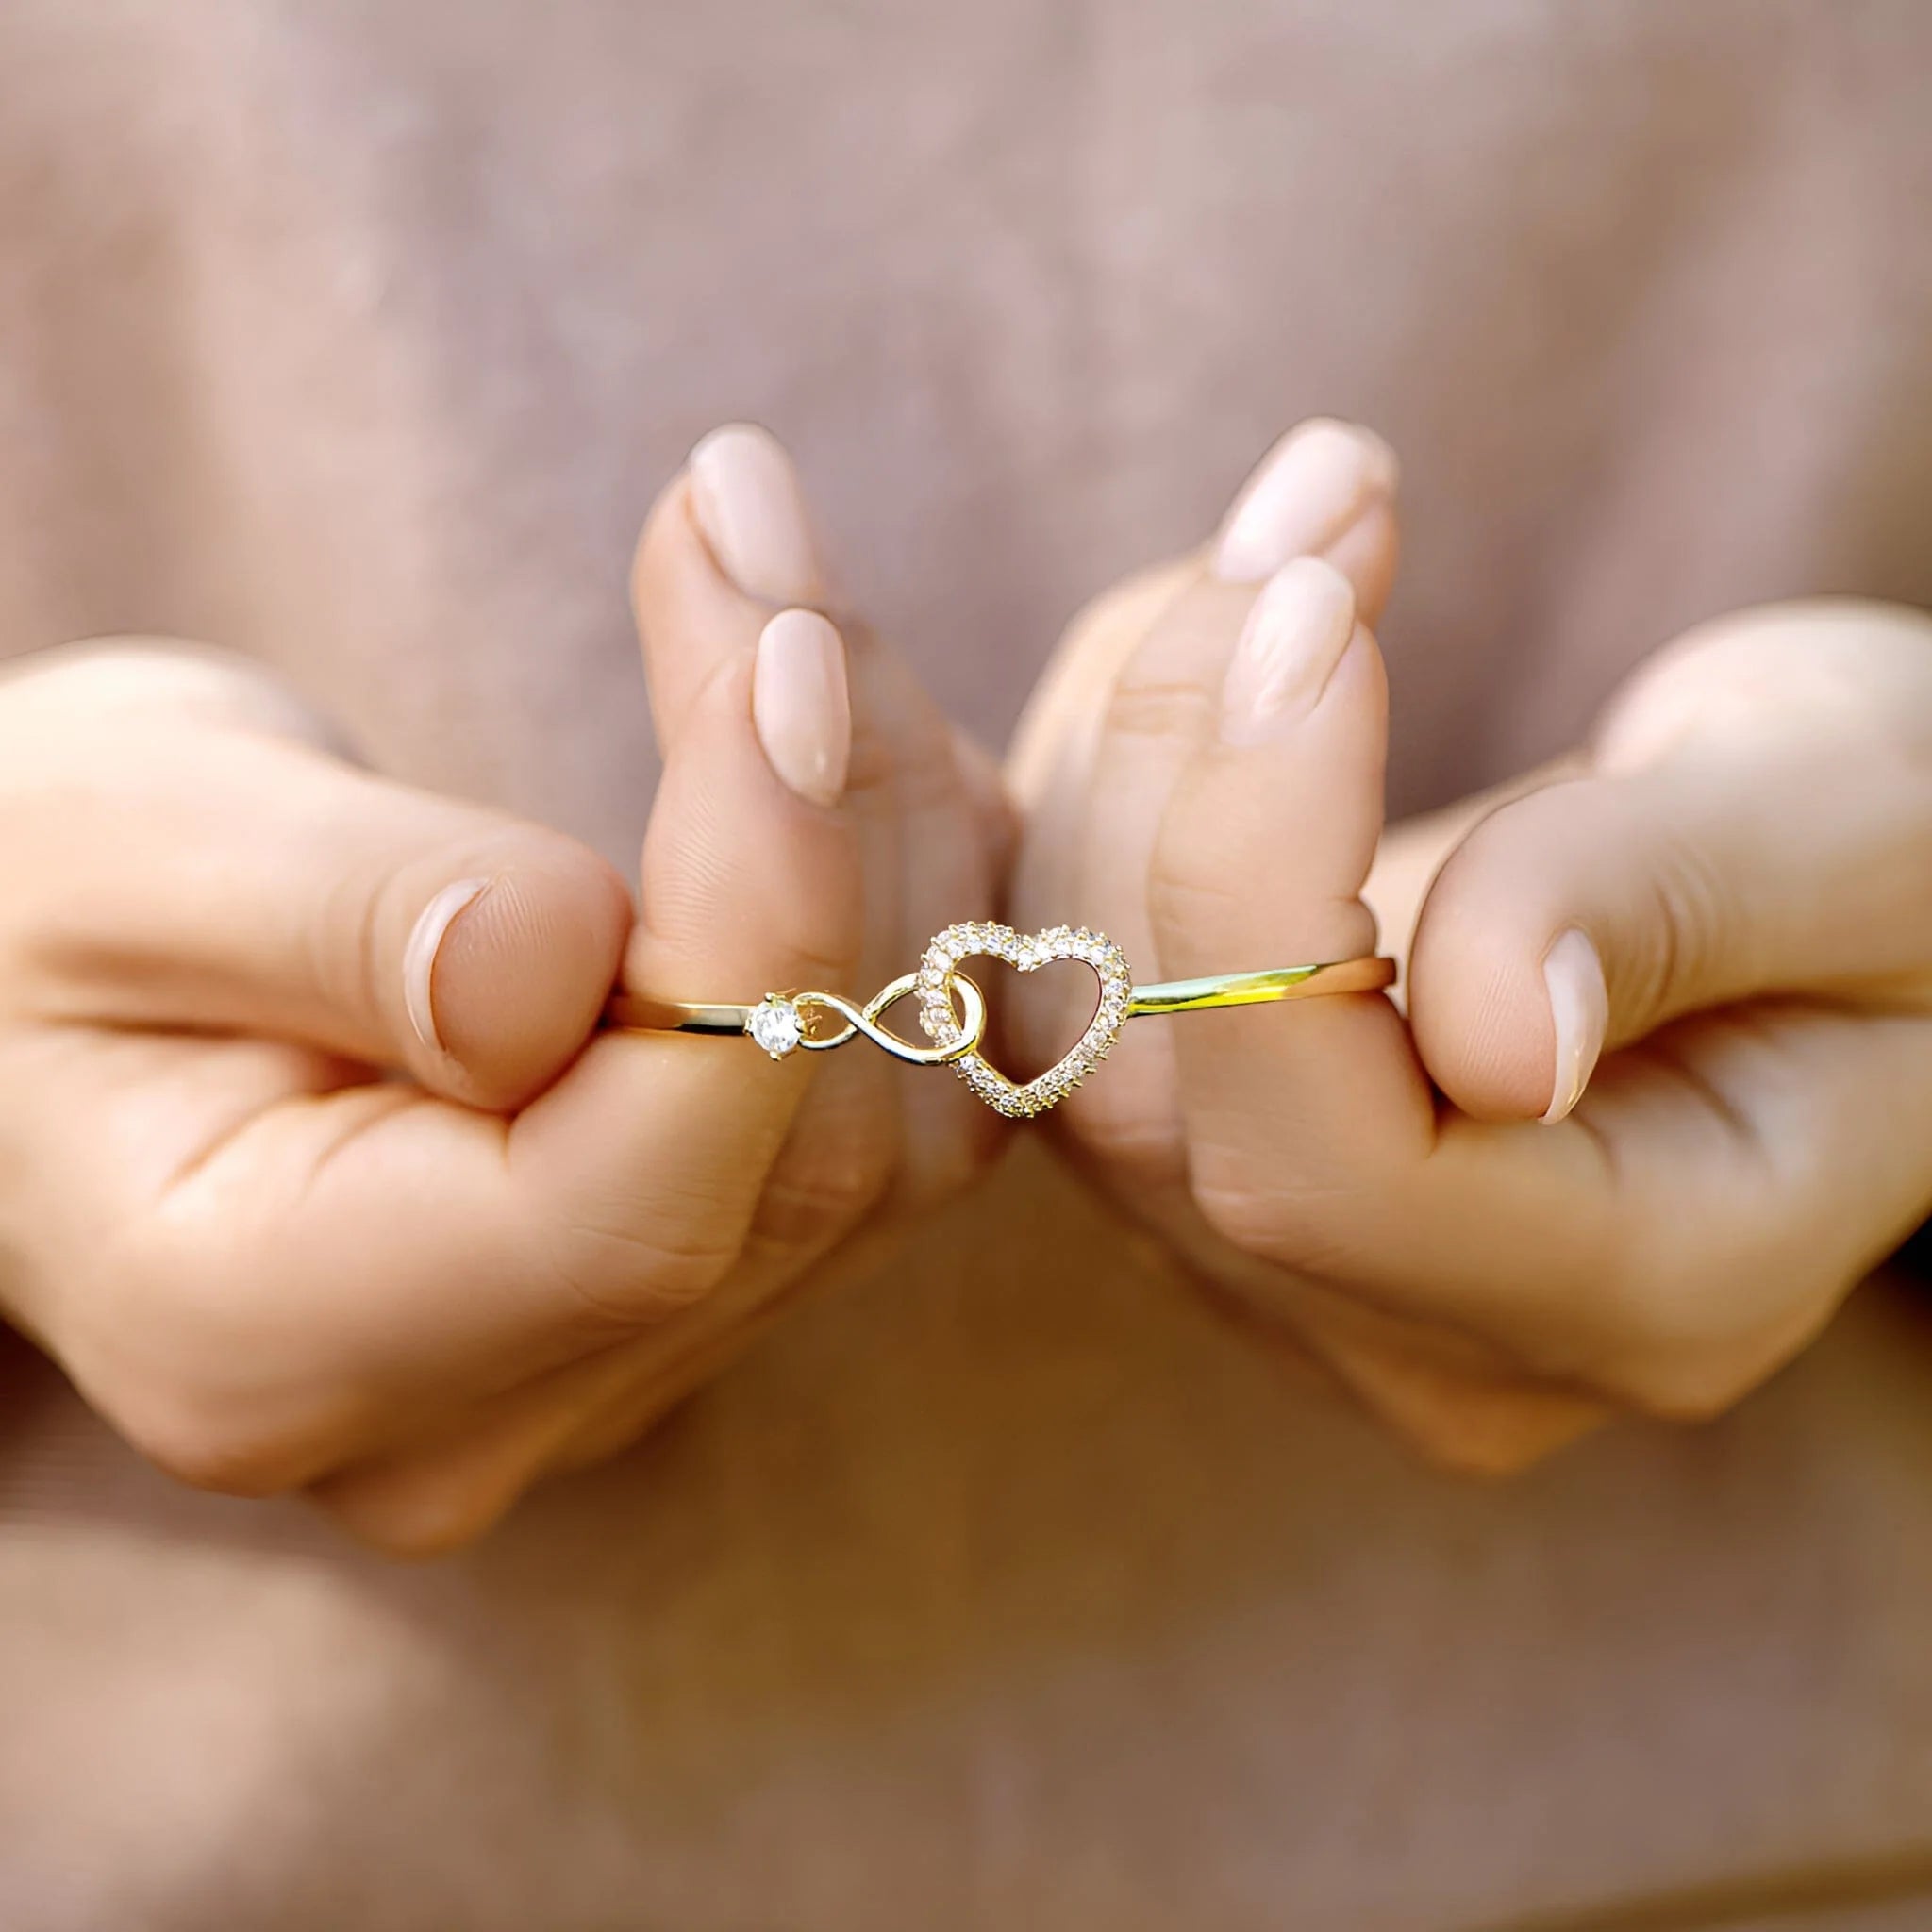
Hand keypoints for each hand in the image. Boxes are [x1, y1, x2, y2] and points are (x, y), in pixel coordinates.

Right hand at [0, 426, 1004, 1551]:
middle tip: (757, 530)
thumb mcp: (118, 855)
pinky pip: (903, 1101)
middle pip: (805, 1148)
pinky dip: (909, 905)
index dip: (764, 918)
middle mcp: (478, 1415)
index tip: (783, 642)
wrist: (59, 998)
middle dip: (837, 811)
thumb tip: (570, 950)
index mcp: (275, 1343)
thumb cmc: (33, 911)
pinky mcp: (697, 1280)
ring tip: (782, 602)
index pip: (635, 1193)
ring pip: (898, 1120)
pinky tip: (834, 743)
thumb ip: (343, 913)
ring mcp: (609, 1366)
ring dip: (893, 832)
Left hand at [1009, 418, 1931, 1468]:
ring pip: (1067, 1018)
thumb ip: (1679, 909)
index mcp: (1642, 1291)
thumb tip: (1494, 1034)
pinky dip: (1113, 762)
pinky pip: (1061, 960)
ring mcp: (1295, 1255)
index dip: (1261, 888)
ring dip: (1137, 730)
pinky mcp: (1210, 1139)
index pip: (1335, 1168)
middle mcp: (1427, 1326)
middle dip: (1184, 760)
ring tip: (1305, 527)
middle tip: (1314, 516)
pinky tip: (1235, 621)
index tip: (1317, 611)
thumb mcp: (1877, 835)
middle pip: (1158, 1088)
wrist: (1861, 902)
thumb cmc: (1917, 861)